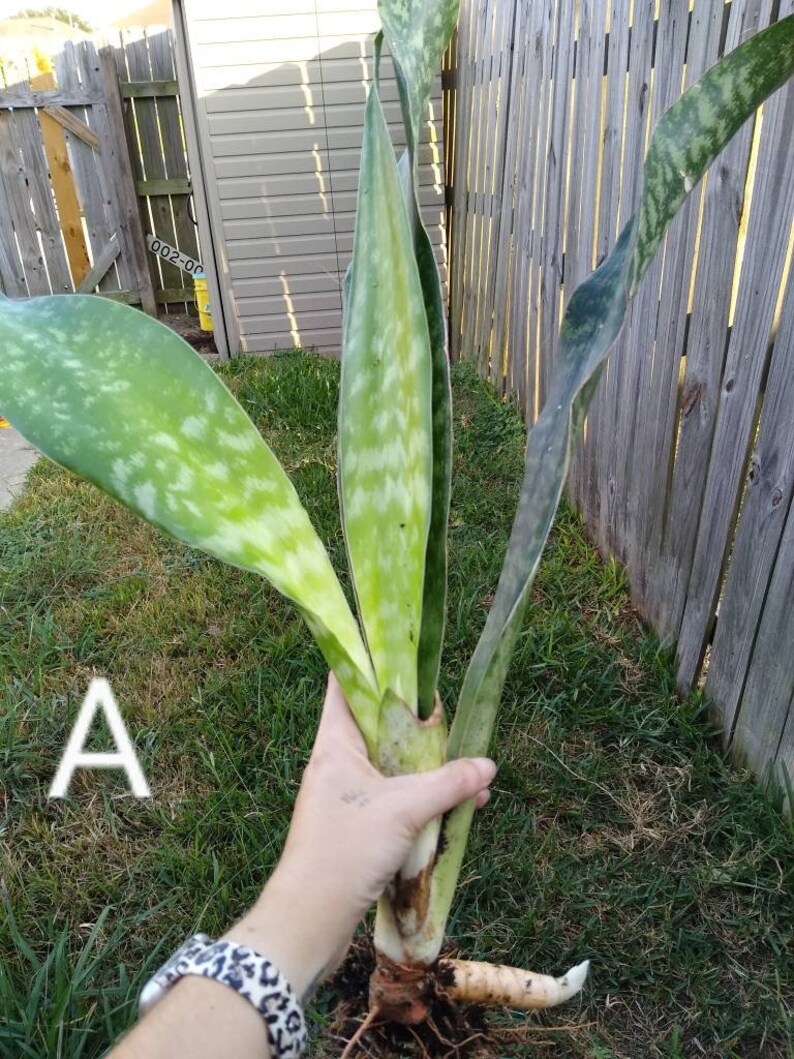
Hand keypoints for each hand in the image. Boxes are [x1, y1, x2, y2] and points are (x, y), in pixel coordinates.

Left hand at [227, 674, 495, 997]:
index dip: (366, 662)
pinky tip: (457, 812)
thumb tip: (486, 765)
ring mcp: (346, 798)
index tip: (396, 646)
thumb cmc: (345, 850)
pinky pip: (396, 803)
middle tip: (454, 718)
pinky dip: (423, 804)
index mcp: (335, 744)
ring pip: (393, 771)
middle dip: (420, 728)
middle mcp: (337, 765)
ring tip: (471, 779)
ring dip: (429, 774)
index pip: (344, 686)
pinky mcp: (357, 830)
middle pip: (380, 729)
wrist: (310, 920)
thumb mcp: (403, 809)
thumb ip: (447, 783)